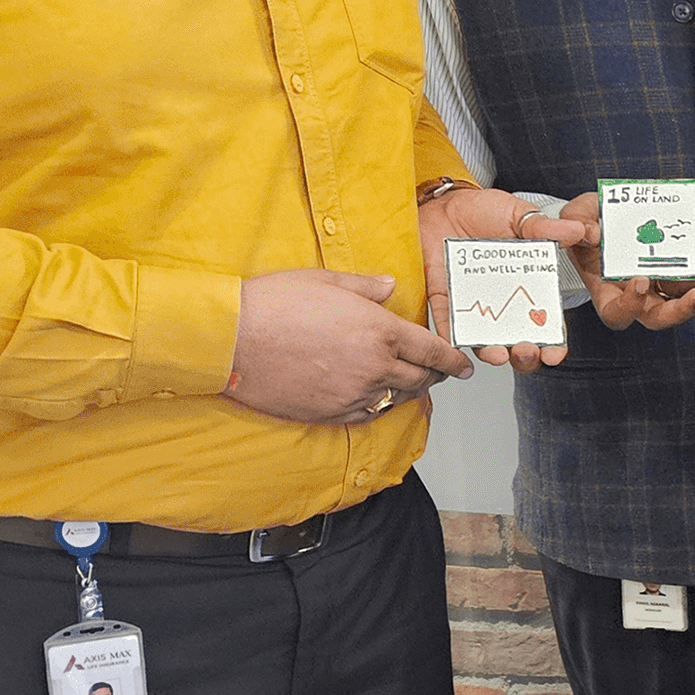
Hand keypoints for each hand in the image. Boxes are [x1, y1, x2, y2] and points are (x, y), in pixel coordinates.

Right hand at [224, 269, 471, 424]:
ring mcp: (353, 392)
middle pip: (420, 378)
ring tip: (411, 385)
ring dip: (409, 392)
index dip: (453, 360)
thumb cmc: (273, 303)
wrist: (230, 339)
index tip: (465, 366)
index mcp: (380, 330)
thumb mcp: (325, 280)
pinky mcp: (331, 412)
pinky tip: (377, 399)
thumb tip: (391, 286)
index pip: (432, 350)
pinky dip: (379, 407)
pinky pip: (368, 414)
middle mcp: (374, 365)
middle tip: (439, 373)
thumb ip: (365, 286)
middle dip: (435, 376)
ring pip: (397, 398)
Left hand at [416, 184, 589, 371]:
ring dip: (492, 353)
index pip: (545, 322)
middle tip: (528, 352)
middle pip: (518, 341)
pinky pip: (446, 323)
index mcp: (527, 286)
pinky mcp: (444, 299)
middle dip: (526, 356)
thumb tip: (576, 230)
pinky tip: (457, 345)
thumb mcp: (518, 216)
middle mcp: (502, 302)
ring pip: (485, 340)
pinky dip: (450, 338)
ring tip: (498, 354)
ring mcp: (474, 303)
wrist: (442, 203)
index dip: (554, 342)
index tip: (556, 352)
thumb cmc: (482, 210)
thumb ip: (544, 228)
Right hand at [563, 191, 694, 334]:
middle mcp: (636, 294)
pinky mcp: (675, 265)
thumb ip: (576, 225)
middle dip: (684, 309)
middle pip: (661, 315)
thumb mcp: (572, 217)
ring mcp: (658, 281)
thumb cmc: (583, 223)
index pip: (619, 313)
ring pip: (685, 292)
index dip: (631, 304)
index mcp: (606, 292)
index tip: (640, 280)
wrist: (600, 214)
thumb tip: (593, 233)